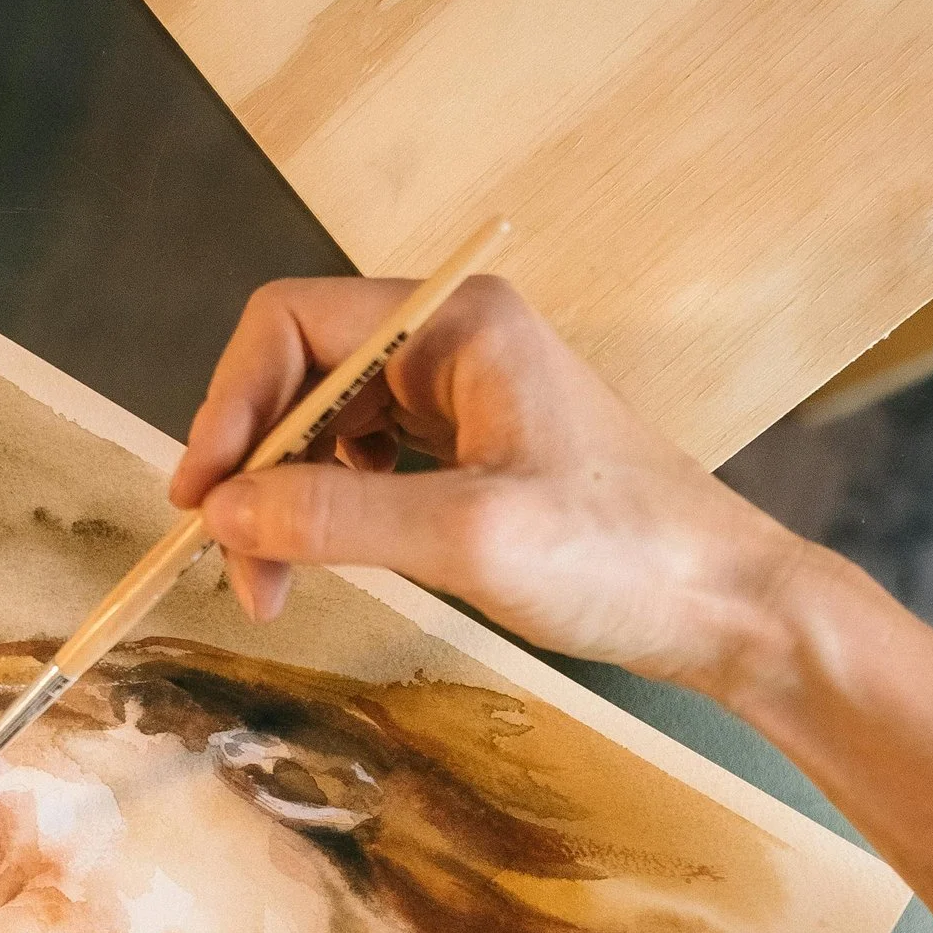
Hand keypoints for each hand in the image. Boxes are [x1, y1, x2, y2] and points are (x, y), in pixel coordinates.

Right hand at [168, 273, 810, 699]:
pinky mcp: (473, 453)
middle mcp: (454, 343)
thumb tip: (220, 512)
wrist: (729, 611)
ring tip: (276, 584)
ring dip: (285, 500)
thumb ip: (336, 516)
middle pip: (300, 375)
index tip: (204, 497)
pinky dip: (330, 513)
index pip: (292, 322)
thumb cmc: (624, 558)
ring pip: (326, 427)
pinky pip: (366, 464)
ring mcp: (465, 398)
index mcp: (459, 325)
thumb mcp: (468, 536)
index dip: (231, 402)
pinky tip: (331, 564)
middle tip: (235, 564)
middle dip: (255, 467)